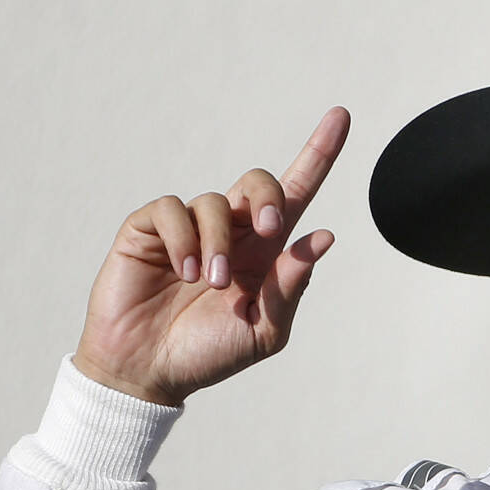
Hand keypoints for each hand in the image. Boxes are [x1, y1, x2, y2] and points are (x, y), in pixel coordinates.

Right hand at [73, 107, 348, 406]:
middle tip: (272, 230)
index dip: (319, 154)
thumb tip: (323, 236)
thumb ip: (291, 286)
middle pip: (259, 182)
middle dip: (270, 197)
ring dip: (218, 243)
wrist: (149, 372)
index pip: (297, 194)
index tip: (341, 116)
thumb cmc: (208, 354)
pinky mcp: (148, 229)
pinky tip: (181, 272)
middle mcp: (230, 232)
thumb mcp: (265, 331)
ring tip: (208, 284)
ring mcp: (188, 228)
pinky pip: (172, 208)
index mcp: (265, 253)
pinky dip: (182, 238)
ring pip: (214, 201)